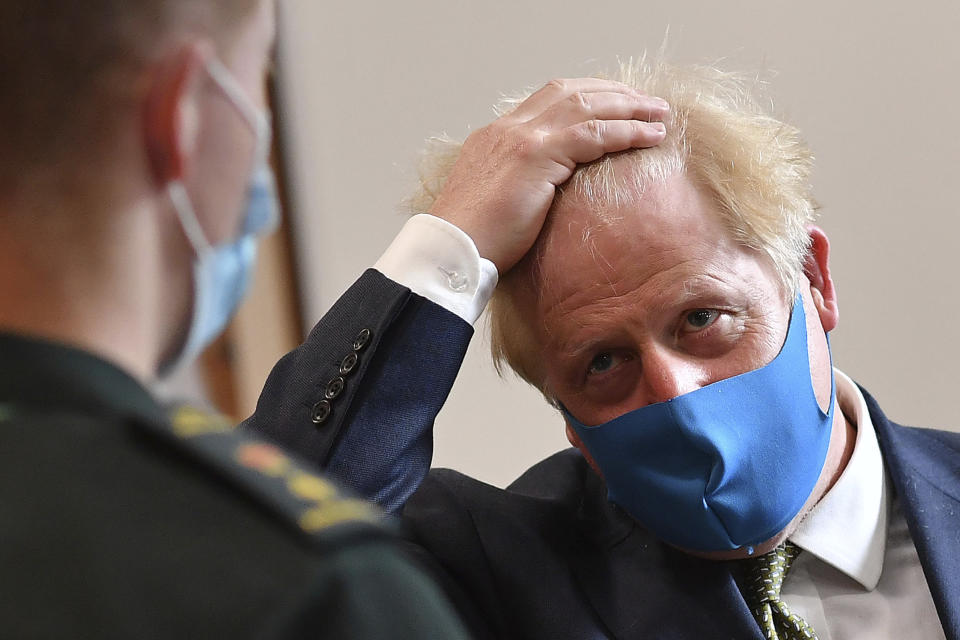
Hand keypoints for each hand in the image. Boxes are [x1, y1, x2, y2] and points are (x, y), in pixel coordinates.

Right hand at [429, 78, 668, 272]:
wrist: (451, 248)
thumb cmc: (472, 238)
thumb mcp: (495, 199)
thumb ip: (519, 184)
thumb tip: (545, 194)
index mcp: (497, 135)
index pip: (549, 97)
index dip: (588, 94)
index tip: (616, 102)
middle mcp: (508, 128)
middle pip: (571, 91)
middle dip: (614, 94)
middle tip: (648, 103)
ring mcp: (522, 138)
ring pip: (587, 106)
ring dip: (629, 108)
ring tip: (660, 115)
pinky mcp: (536, 156)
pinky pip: (593, 135)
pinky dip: (626, 132)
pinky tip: (650, 136)